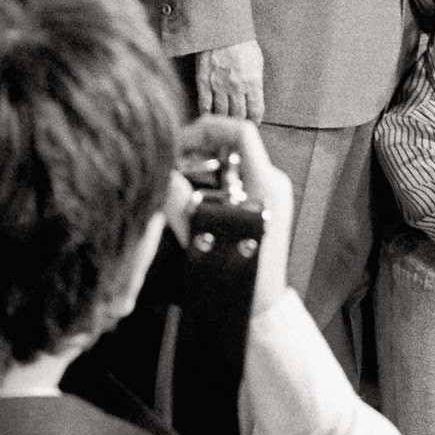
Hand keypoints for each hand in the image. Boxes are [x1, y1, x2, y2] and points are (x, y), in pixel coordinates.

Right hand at [174, 116, 293, 314]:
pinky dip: (211, 183)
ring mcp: (271, 193)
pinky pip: (235, 180)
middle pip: (232, 145)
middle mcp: (273, 182)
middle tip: (171, 167)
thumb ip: (179, 201)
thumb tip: (162, 173)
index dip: (207, 129)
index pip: (240, 132)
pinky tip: (193, 201)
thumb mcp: (202, 235)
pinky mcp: (264, 204)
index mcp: (265, 184)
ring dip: (201, 169)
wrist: (260, 305)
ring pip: (230, 163)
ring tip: (178, 186)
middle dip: (197, 151)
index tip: (179, 145)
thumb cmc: (239, 275)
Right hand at [195, 40, 264, 121]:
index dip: (255, 120)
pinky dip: (208, 114)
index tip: (253, 123)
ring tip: (226, 123)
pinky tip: (210, 117)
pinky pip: (205, 105)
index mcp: (253, 83)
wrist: (221, 29)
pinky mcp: (203, 83)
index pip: (256, 111)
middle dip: (240, 122)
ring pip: (222, 113)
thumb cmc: (241, 42)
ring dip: (225, 120)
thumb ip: (256, 81)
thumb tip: (255, 97)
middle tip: (239, 125)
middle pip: (239, 115)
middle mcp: (236, 88)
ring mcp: (218, 87)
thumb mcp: (257, 61)